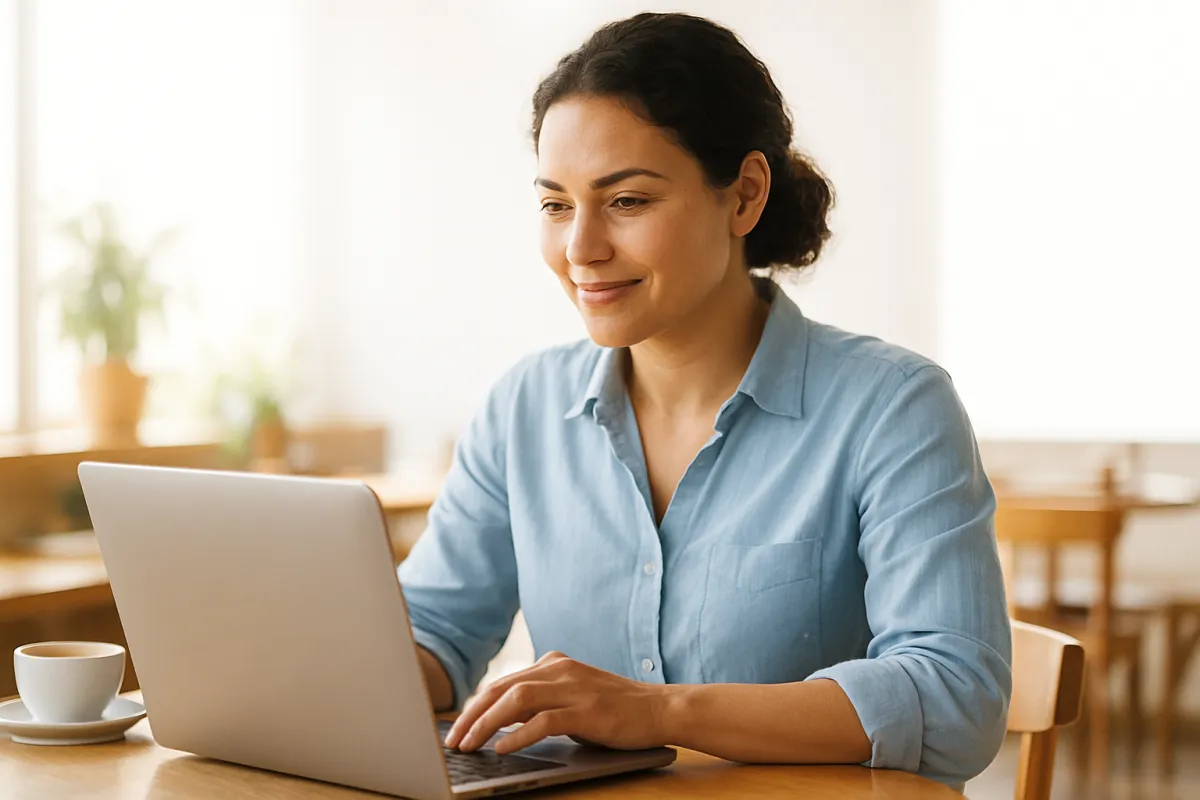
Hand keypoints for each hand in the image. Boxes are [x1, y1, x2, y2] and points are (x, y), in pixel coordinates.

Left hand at [443, 651, 671, 754]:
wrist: (659, 708)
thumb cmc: (614, 708)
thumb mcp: (571, 697)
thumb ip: (540, 701)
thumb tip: (499, 720)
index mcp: (553, 664)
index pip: (502, 683)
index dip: (475, 706)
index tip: (456, 727)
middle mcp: (559, 670)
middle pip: (501, 688)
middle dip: (471, 716)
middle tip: (452, 740)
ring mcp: (573, 688)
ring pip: (516, 701)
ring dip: (486, 724)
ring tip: (470, 745)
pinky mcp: (586, 710)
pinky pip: (543, 721)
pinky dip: (518, 735)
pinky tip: (503, 748)